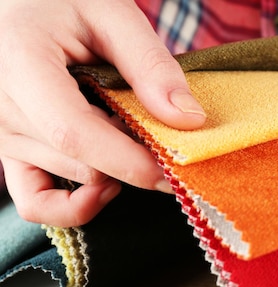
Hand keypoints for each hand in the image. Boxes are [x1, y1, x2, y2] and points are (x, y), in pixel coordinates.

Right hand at [0, 0, 205, 226]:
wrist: (20, 6)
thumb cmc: (60, 1)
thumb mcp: (110, 12)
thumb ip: (150, 64)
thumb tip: (189, 121)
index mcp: (19, 63)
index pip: (74, 134)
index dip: (131, 162)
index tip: (175, 172)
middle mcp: (1, 108)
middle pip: (83, 164)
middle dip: (134, 158)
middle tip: (156, 129)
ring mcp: (0, 136)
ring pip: (74, 181)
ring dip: (114, 168)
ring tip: (124, 128)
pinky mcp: (8, 152)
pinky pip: (36, 202)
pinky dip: (76, 204)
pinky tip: (105, 182)